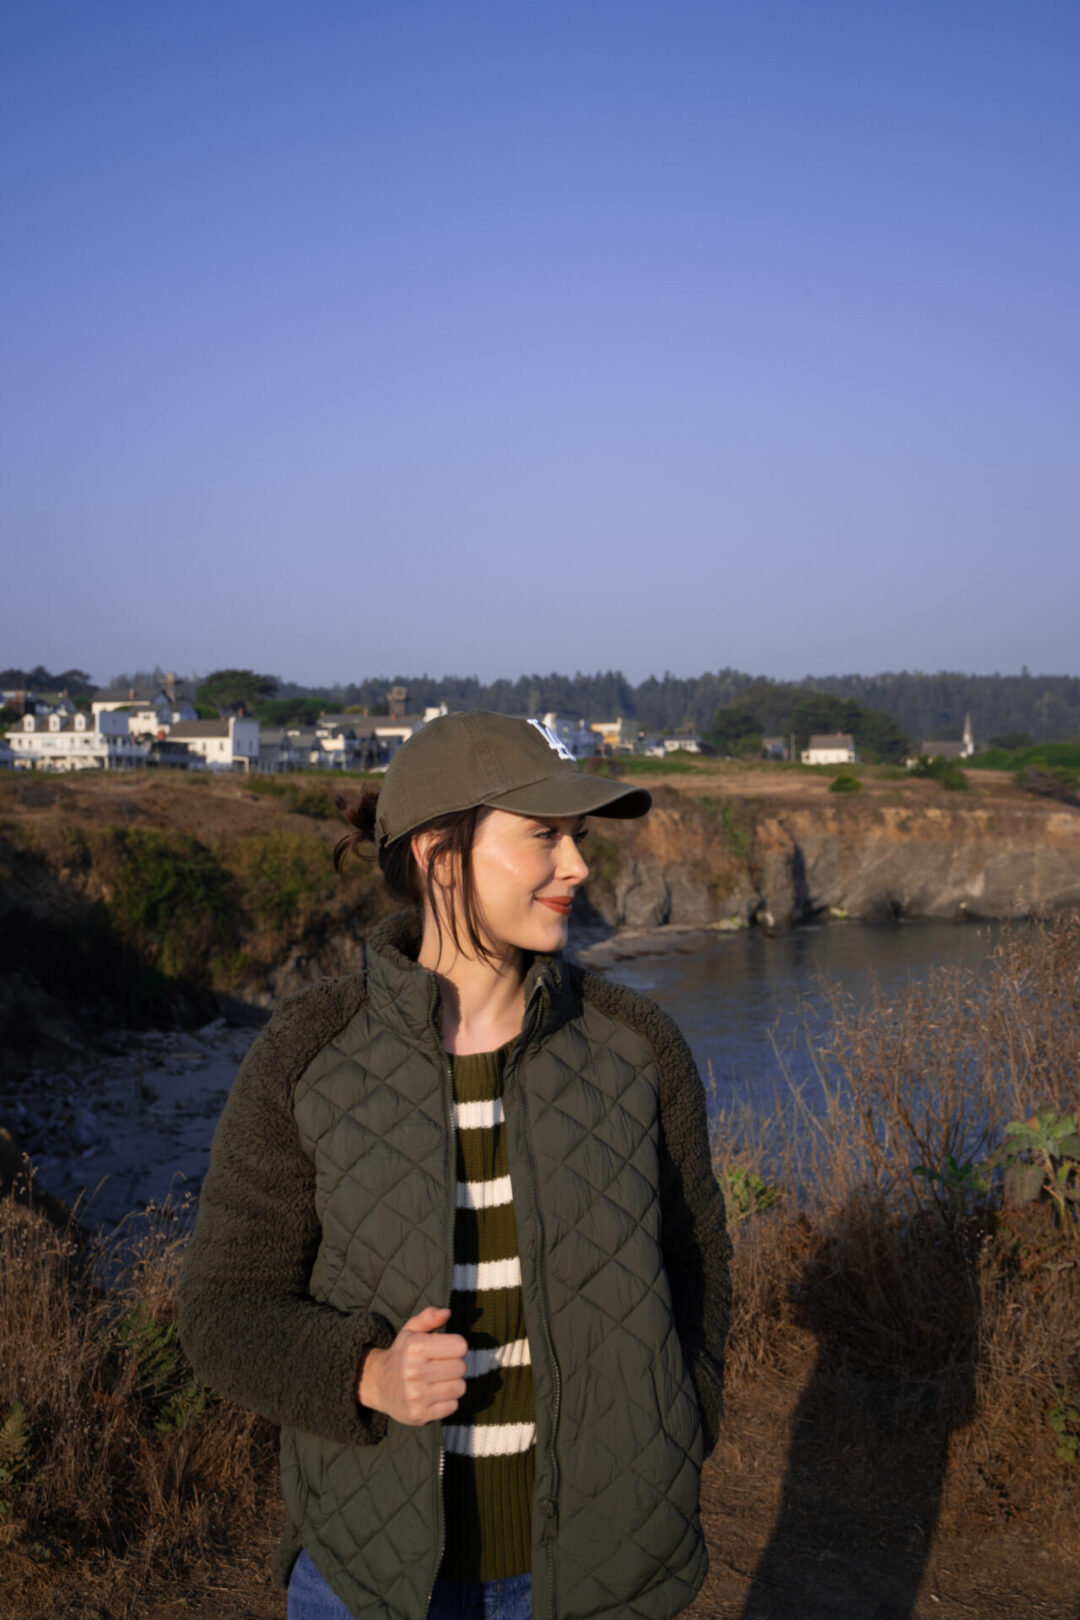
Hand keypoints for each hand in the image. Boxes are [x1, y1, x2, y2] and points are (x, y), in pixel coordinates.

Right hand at [358, 1306, 466, 1425]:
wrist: (378, 1385)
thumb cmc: (402, 1354)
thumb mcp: (410, 1331)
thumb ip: (428, 1317)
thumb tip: (447, 1312)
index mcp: (415, 1347)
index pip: (460, 1346)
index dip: (456, 1346)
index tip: (445, 1349)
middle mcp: (414, 1372)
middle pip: (461, 1368)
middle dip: (455, 1365)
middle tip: (441, 1365)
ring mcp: (416, 1396)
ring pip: (459, 1388)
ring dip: (453, 1383)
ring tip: (439, 1380)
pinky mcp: (419, 1415)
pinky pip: (452, 1406)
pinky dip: (448, 1401)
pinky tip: (434, 1395)